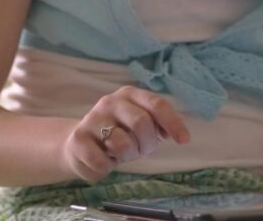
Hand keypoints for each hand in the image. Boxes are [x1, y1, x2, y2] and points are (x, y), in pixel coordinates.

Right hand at [62, 85, 190, 182]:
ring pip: (122, 143)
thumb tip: (180, 134)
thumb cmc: (119, 135)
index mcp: (130, 94)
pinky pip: (102, 162)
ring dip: (127, 156)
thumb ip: (160, 125)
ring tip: (119, 154)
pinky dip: (107, 167)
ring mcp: (92, 119)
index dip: (173, 122)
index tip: (184, 141)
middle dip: (146, 143)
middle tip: (140, 150)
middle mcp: (110, 102)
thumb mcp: (142, 127)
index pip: (157, 104)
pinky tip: (102, 159)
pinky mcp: (78, 139)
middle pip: (141, 122)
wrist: (80, 145)